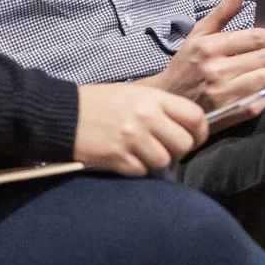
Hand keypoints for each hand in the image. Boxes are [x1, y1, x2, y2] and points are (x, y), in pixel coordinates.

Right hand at [74, 82, 206, 175]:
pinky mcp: (117, 158)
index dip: (200, 131)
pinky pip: (142, 171)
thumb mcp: (136, 93)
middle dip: (178, 150)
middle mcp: (146, 117)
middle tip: (166, 147)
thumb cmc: (101, 101)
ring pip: (164, 161)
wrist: (64, 114)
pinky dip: (137, 168)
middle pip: (184, 144)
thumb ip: (162, 107)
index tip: (195, 138)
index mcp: (153, 98)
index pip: (195, 116)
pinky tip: (126, 157)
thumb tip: (187, 127)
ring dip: (156, 160)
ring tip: (143, 151)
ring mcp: (132, 139)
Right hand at [145, 0, 264, 110]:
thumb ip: (223, 11)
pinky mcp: (225, 114)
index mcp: (210, 47)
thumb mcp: (199, 33)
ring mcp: (221, 94)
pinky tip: (264, 89)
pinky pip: (257, 104)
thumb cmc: (186, 62)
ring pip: (264, 80)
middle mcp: (216, 70)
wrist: (168, 99)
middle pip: (263, 58)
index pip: (255, 38)